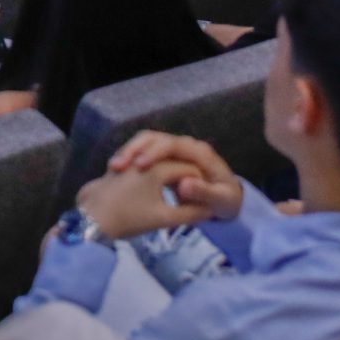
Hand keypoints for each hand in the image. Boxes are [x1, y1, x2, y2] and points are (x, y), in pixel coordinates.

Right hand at [104, 131, 244, 219]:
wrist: (225, 201)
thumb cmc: (226, 201)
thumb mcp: (221, 201)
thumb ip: (204, 193)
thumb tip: (184, 184)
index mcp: (200, 152)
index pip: (173, 144)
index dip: (155, 153)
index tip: (139, 166)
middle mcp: (185, 145)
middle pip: (154, 138)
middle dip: (134, 149)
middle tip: (117, 167)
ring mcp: (173, 150)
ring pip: (145, 142)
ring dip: (128, 152)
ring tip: (114, 168)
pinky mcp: (164, 158)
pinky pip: (142, 152)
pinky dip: (129, 158)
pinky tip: (117, 171)